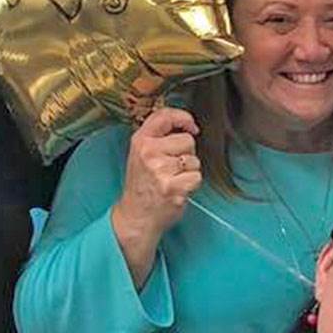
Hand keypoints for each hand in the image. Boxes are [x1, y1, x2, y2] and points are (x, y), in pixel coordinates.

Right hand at [112, 107, 200, 239]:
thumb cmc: (142, 185)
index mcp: (140, 141)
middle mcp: (149, 153)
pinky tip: (177, 190)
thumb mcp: (140, 154)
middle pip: (187, 140)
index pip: (165, 116)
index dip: (183, 118)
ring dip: (189, 171)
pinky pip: (197, 177)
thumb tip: (188, 125)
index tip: (191, 126)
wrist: (136, 216)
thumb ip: (158, 136)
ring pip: (194, 160)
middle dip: (186, 153)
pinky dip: (191, 184)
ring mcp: (161, 170)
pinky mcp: (173, 187)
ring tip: (173, 180)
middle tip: (172, 168)